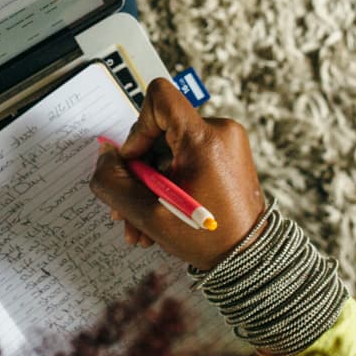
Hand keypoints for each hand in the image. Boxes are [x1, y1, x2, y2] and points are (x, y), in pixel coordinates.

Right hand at [90, 78, 265, 269]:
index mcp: (204, 138)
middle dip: (138, 172)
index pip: (159, 97)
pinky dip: (170, 185)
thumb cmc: (208, 238)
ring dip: (151, 186)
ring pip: (170, 151)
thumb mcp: (148, 214)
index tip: (136, 163)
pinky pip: (186, 159)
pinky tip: (162, 217)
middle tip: (128, 210)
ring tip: (144, 225)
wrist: (251, 258)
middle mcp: (220, 131)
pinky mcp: (227, 156)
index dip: (137, 128)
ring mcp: (227, 143)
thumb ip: (114, 182)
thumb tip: (105, 157)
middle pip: (160, 131)